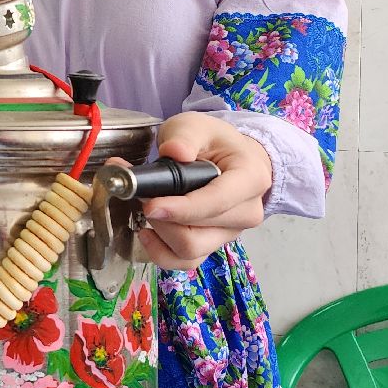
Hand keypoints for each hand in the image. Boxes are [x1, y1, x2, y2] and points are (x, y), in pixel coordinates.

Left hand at [134, 112, 272, 271]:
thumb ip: (185, 136)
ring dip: (158, 233)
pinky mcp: (212, 244)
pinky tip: (146, 232)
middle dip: (161, 217)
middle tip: (137, 193)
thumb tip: (175, 151)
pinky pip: (185, 261)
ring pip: (190, 251)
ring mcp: (229, 233)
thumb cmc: (215, 142)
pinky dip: (160, 252)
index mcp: (250, 180)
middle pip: (199, 233)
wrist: (231, 159)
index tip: (150, 204)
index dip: (181, 208)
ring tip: (144, 207)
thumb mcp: (198, 125)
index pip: (217, 203)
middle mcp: (245, 213)